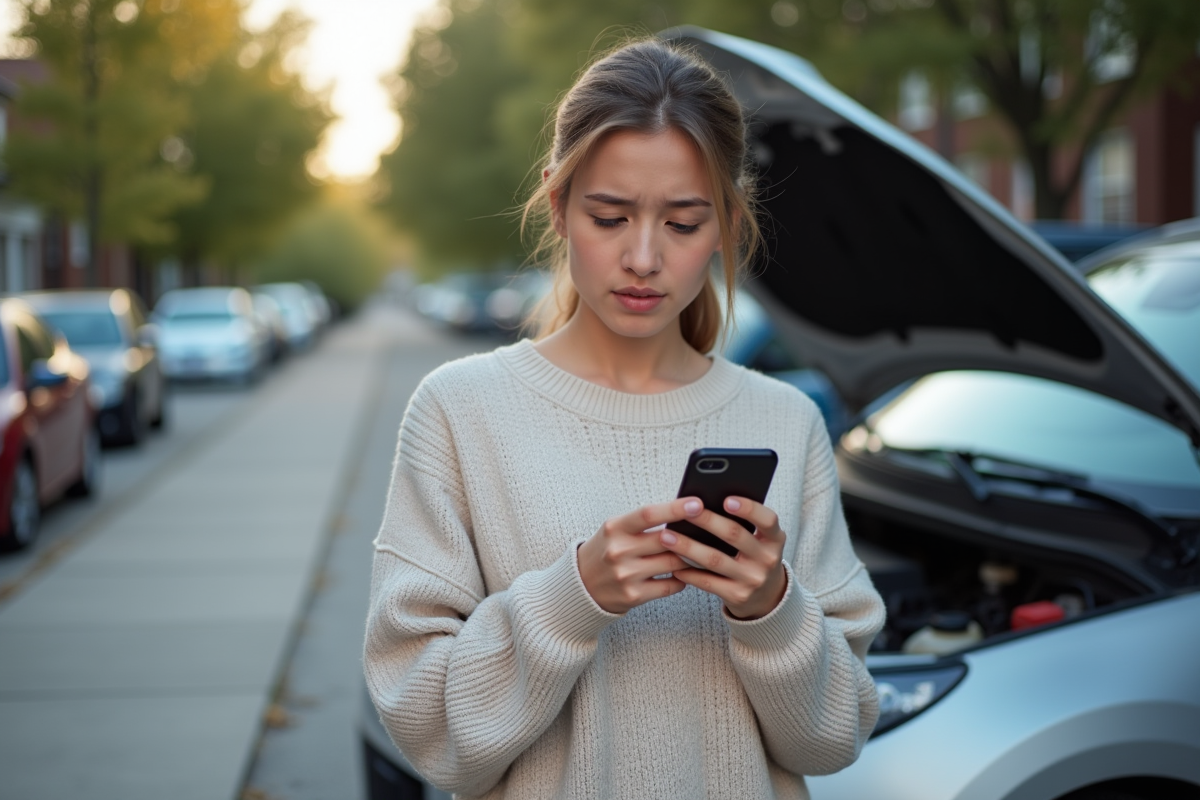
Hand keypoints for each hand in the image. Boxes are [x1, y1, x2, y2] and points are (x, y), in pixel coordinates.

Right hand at [577, 498, 699, 613]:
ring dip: (690, 558)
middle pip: (665, 540)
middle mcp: (618, 551)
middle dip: (691, 534)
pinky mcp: (633, 596)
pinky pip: (670, 586)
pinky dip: (682, 579)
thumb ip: (644, 522)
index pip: (648, 514)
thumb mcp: (616, 529)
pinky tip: (685, 573)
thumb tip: (685, 512)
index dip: (674, 508)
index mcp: (614, 528)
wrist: (582, 585)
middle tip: (711, 530)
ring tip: (701, 551)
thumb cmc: (607, 550)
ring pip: (673, 563)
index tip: (698, 503)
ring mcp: (626, 575)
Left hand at [660, 496, 787, 619]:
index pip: (768, 520)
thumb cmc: (755, 557)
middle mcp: (767, 559)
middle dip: (707, 521)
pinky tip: (673, 563)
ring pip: (715, 560)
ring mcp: (753, 579)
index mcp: (775, 539)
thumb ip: (744, 524)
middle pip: (735, 535)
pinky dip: (689, 572)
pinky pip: (708, 582)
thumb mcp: (761, 541)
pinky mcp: (738, 596)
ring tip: (667, 537)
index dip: (749, 508)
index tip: (726, 499)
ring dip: (688, 547)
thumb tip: (704, 503)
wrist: (767, 598)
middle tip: (684, 511)